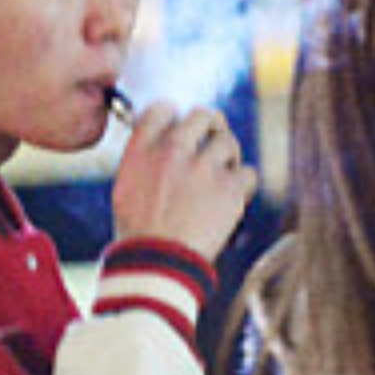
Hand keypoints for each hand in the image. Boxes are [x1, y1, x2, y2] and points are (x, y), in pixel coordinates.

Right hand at [112, 102, 256, 262]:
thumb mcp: (126, 187)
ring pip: (229, 142)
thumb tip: (166, 141)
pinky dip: (242, 187)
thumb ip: (145, 158)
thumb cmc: (138, 233)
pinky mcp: (229, 188)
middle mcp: (173, 149)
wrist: (157, 265)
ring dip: (227, 159)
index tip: (182, 132)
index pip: (163, 109)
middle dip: (210, 129)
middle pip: (204, 116)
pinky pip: (248, 173)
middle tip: (211, 147)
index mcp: (143, 148)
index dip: (175, 118)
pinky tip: (230, 200)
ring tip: (218, 181)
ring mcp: (203, 167)